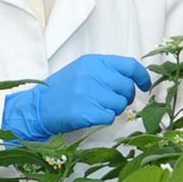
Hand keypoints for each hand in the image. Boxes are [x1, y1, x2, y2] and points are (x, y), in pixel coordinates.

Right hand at [1, 54, 151, 140]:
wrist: (38, 107)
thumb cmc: (62, 90)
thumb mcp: (82, 70)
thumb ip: (106, 72)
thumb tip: (132, 80)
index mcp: (93, 62)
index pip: (129, 65)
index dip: (141, 77)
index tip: (144, 86)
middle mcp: (92, 75)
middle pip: (126, 88)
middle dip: (124, 98)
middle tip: (112, 102)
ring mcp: (88, 93)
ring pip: (120, 105)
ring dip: (113, 110)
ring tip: (96, 108)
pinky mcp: (85, 111)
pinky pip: (109, 117)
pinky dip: (104, 119)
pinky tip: (91, 116)